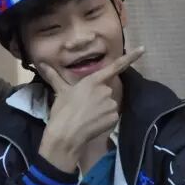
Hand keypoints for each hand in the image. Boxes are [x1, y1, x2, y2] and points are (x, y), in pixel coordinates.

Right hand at [37, 47, 143, 171]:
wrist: (66, 135)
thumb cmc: (62, 111)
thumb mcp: (60, 91)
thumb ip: (54, 76)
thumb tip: (41, 63)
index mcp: (92, 81)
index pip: (115, 66)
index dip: (130, 57)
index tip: (143, 49)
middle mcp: (105, 90)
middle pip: (107, 91)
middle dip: (98, 97)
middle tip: (84, 106)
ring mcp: (110, 104)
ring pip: (109, 104)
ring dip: (101, 109)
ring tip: (87, 116)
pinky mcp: (114, 117)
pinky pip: (112, 116)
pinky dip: (105, 120)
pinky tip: (93, 124)